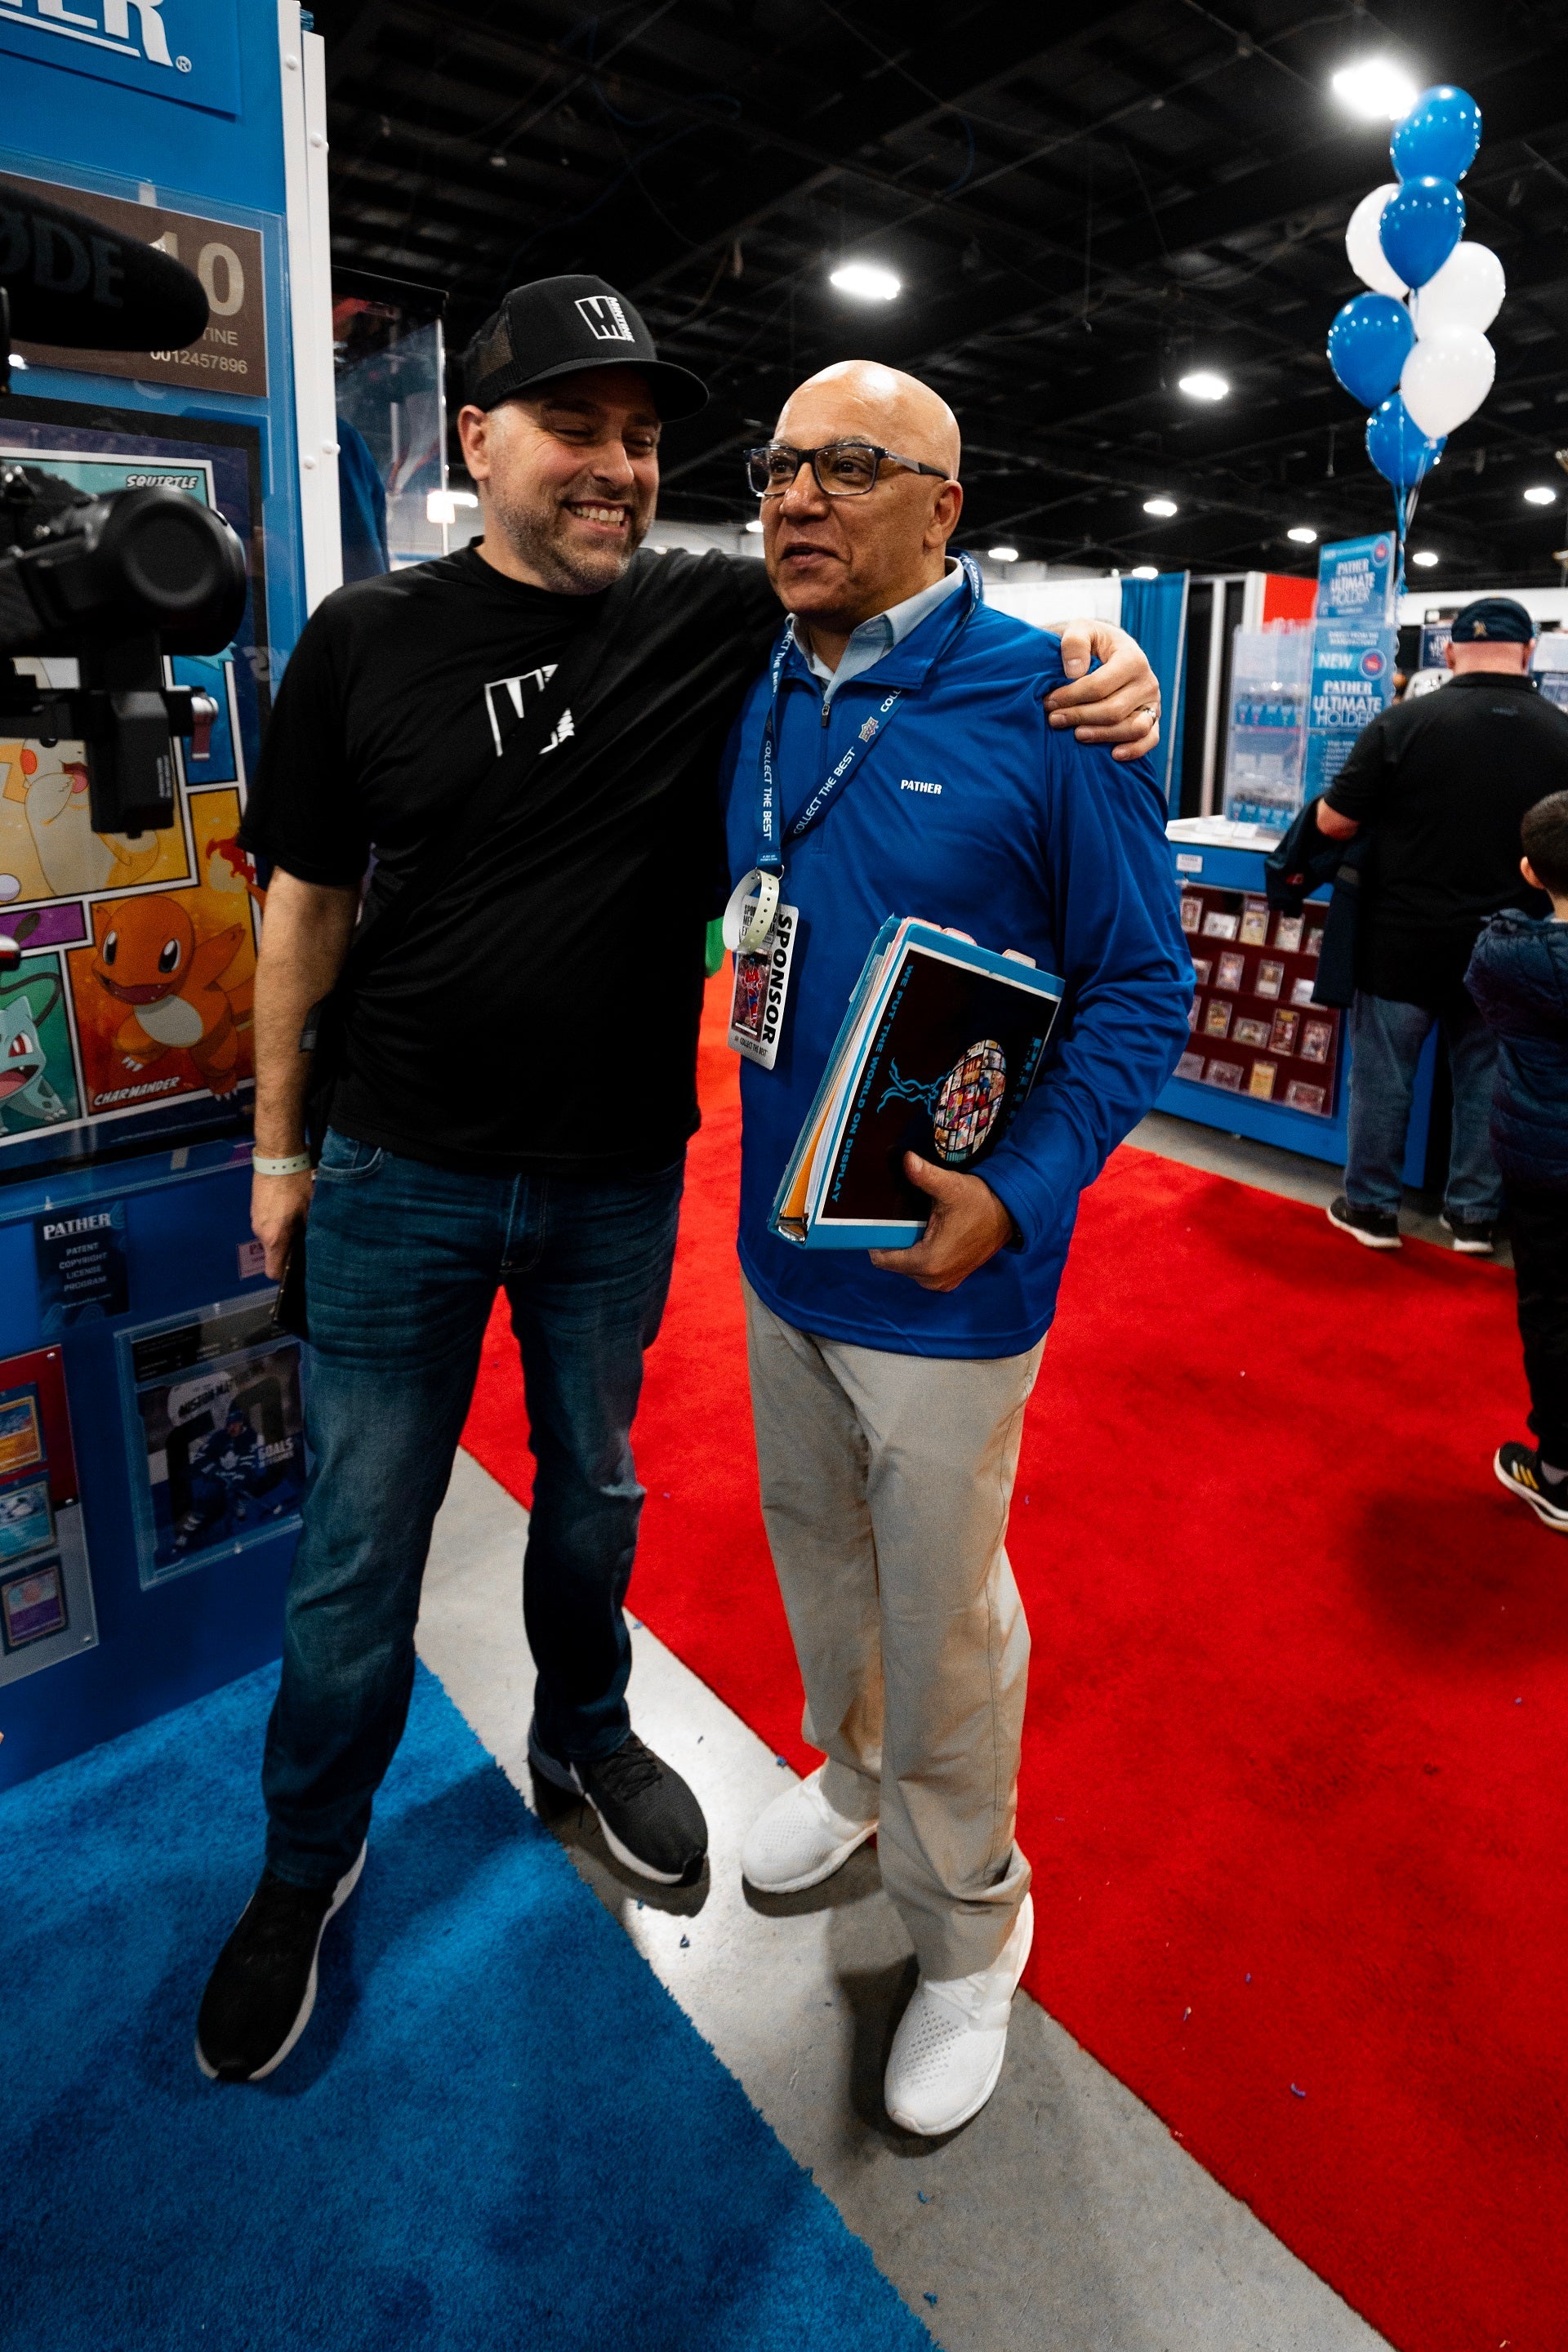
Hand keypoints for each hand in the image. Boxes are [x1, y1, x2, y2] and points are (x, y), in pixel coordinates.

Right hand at [251, 1169, 312, 1280]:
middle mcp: (260, 1232)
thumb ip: (310, 1232)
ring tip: (300, 1221)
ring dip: (284, 1235)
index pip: (273, 1271)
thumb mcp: (311, 1209)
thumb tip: (315, 1245)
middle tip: (306, 1239)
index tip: (298, 1268)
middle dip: (289, 1251)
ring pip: (271, 1238)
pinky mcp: (255, 1209)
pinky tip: (291, 1209)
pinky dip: (278, 1223)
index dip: (285, 1274)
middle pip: (274, 1253)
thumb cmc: (295, 1183)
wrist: (277, 1158)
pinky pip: (267, 1225)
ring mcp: (255, 1220)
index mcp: (274, 1237)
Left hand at [868, 1154, 1016, 1292]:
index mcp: (928, 1262)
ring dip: (908, 1247)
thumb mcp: (951, 1187)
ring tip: (917, 1224)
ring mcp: (942, 1282)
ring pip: (908, 1266)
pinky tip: (928, 1234)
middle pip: (895, 1262)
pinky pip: (923, 1269)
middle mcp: (932, 1279)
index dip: (878, 1239)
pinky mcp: (951, 1280)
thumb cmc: (980, 1202)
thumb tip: (907, 1159)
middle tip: (903, 1217)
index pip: (883, 1259)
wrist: (1010, 1215)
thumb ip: (925, 1176)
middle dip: (895, 1242)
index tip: (882, 1219)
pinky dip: (921, 1254)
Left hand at [1047, 620, 1159, 761]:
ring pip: (1132, 728)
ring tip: (1076, 735)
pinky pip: (1149, 739)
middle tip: (1054, 719)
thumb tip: (1074, 672)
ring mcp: (1152, 702)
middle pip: (1113, 710)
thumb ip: (1074, 642)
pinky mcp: (1153, 719)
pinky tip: (1113, 754)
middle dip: (1079, 717)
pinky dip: (1134, 750)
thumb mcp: (1080, 629)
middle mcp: (1147, 682)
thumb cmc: (1091, 642)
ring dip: (1102, 736)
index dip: (1071, 697)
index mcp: (1132, 658)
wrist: (1107, 650)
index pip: (1099, 686)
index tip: (1049, 701)